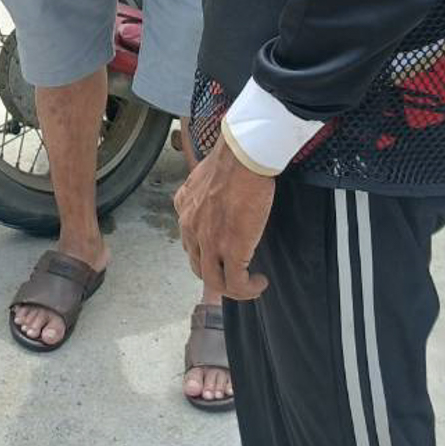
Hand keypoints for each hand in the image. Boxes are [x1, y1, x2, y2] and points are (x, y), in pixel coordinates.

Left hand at [174, 139, 274, 299]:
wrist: (243, 156)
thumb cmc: (233, 158)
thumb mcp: (205, 175)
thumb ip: (205, 191)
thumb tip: (217, 196)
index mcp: (184, 208)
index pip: (189, 242)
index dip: (206, 254)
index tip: (223, 256)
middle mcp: (190, 228)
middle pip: (198, 267)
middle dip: (217, 275)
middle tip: (237, 274)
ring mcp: (209, 241)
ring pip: (215, 281)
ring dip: (233, 287)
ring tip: (250, 283)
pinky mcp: (231, 249)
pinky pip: (236, 283)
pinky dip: (248, 289)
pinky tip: (260, 281)